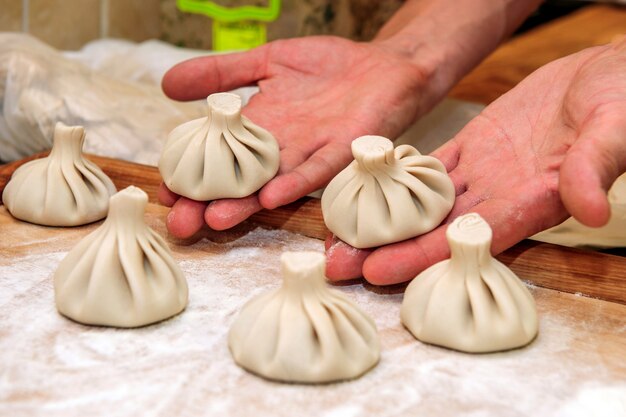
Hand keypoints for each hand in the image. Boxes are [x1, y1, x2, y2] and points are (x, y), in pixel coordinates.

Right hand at [159, 36, 437, 237]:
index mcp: (258, 128)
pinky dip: (295, 183)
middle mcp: (280, 147)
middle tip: (181, 224)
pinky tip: (271, 197)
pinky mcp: (343, 148)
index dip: (192, 174)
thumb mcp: (266, 61)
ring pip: (272, 180)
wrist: (385, 65)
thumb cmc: (327, 67)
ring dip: (246, 202)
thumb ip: (220, 73)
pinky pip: (317, 169)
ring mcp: (310, 150)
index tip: (166, 194)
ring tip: (216, 219)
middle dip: (209, 202)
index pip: (217, 155)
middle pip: (239, 178)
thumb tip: (166, 84)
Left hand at [326, 37, 625, 284]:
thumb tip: (589, 211)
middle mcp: (501, 195)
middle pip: (435, 232)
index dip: (424, 257)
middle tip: (338, 265)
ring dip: (383, 218)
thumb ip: (594, 166)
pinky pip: (430, 166)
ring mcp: (485, 172)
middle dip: (387, 250)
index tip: (379, 271)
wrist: (611, 73)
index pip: (470, 239)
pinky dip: (398, 175)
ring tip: (339, 233)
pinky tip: (366, 182)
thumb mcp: (615, 126)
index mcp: (533, 200)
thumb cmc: (621, 99)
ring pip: (425, 204)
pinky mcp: (474, 145)